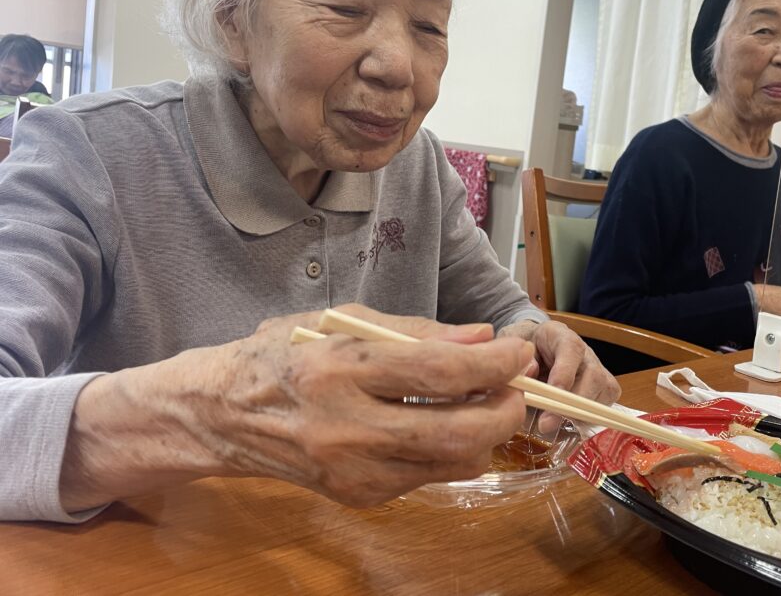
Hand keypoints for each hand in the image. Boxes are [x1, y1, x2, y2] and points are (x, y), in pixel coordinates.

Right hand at [60, 305, 532, 511]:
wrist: (223, 415)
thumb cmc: (284, 353)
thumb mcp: (342, 321)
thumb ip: (416, 330)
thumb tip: (481, 336)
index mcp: (341, 368)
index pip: (439, 370)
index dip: (493, 364)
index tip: (519, 353)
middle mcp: (346, 426)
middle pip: (457, 432)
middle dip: (505, 410)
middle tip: (517, 388)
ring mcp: (352, 470)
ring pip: (452, 464)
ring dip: (487, 434)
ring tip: (488, 403)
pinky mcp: (358, 496)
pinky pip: (428, 477)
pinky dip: (451, 452)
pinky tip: (446, 425)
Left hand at [497, 319, 620, 431]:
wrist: (533, 345)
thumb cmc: (523, 346)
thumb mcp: (512, 344)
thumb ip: (519, 357)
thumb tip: (531, 372)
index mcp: (560, 335)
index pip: (571, 350)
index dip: (564, 374)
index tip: (551, 394)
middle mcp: (585, 351)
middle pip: (593, 376)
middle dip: (572, 404)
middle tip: (546, 424)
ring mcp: (597, 367)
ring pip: (603, 391)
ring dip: (581, 413)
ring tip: (554, 423)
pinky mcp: (603, 384)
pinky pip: (606, 402)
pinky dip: (590, 416)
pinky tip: (567, 422)